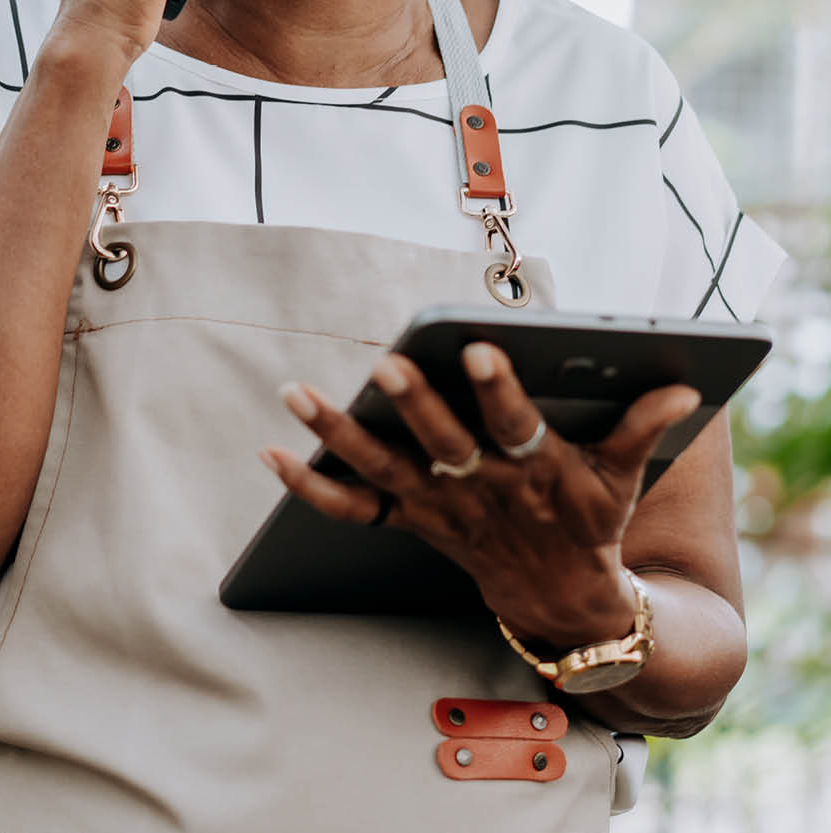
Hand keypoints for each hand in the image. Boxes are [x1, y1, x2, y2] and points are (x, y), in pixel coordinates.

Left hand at [263, 343, 699, 649]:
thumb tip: (683, 387)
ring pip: (382, 470)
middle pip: (443, 445)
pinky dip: (310, 487)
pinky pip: (352, 510)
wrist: (564, 604)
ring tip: (297, 393)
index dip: (501, 392)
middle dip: (416, 405)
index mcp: (534, 471)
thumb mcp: (622, 477)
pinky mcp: (411, 522)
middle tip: (386, 362)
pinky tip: (271, 452)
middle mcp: (480, 489)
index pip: (516, 427)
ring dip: (337, 434)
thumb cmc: (591, 522)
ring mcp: (439, 508)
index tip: (483, 351)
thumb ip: (642, 427)